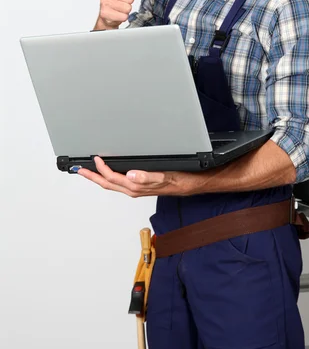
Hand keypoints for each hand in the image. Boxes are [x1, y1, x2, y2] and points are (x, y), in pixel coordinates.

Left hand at [77, 157, 195, 197]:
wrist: (189, 184)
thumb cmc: (179, 180)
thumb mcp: (164, 176)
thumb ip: (147, 177)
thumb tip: (131, 174)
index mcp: (136, 187)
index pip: (112, 178)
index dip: (101, 169)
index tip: (95, 159)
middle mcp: (133, 189)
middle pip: (106, 184)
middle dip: (91, 177)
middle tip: (79, 170)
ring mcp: (136, 189)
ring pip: (111, 184)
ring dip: (98, 178)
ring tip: (88, 171)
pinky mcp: (139, 186)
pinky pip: (119, 183)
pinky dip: (109, 177)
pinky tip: (109, 172)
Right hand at [97, 0, 135, 28]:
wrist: (108, 14)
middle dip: (129, 1)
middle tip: (122, 0)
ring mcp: (104, 1)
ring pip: (127, 7)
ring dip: (126, 9)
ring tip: (119, 7)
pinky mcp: (104, 13)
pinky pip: (123, 16)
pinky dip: (122, 17)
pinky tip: (117, 14)